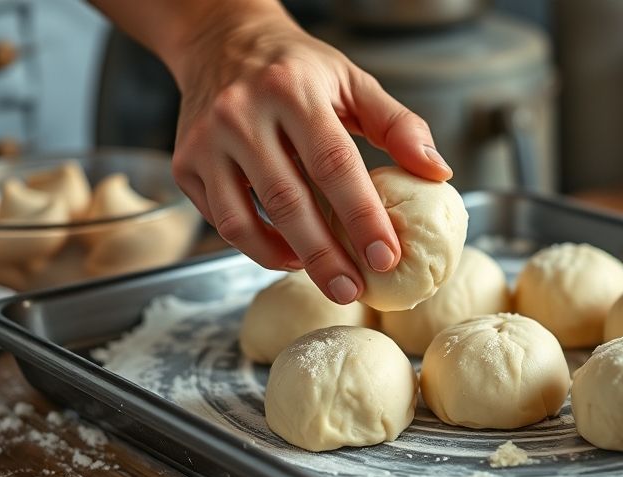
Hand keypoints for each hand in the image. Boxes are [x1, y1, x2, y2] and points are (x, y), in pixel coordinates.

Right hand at [162, 1, 451, 303]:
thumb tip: (438, 172)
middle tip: (354, 291)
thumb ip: (397, 125)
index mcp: (292, 90)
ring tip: (325, 277)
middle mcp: (242, 114)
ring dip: (287, 258)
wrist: (221, 39)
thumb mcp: (352, 80)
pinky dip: (257, 247)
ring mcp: (206, 141)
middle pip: (288, 201)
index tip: (386, 256)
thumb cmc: (296, 67)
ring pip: (244, 220)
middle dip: (325, 256)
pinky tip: (287, 253)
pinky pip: (222, 221)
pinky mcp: (184, 163)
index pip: (333, 163)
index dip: (361, 215)